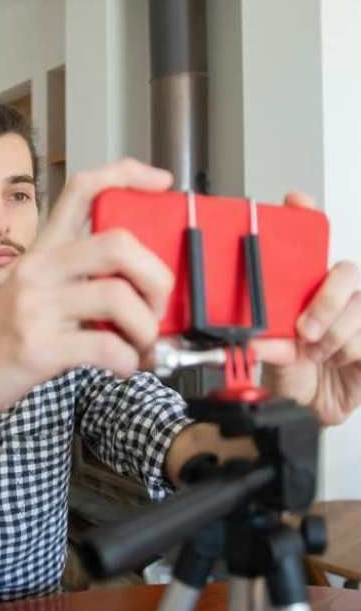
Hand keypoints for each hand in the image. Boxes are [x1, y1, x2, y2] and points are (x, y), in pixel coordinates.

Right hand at [0, 158, 176, 417]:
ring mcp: (35, 307)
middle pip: (117, 243)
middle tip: (157, 305)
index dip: (128, 175)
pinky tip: (123, 366)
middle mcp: (38, 270)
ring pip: (119, 297)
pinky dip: (130, 361)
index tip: (160, 184)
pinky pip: (105, 347)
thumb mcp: (36, 292)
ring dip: (146, 328)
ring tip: (140, 345)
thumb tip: (150, 288)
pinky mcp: (36, 347)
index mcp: (43, 251)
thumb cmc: (3, 336)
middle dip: (158, 277)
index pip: (83, 189)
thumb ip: (82, 281)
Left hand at [255, 192, 360, 425]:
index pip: (311, 241)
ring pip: (360, 308)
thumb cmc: (292, 376)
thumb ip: (269, 346)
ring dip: (335, 339)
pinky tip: (343, 361)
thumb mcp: (272, 360)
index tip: (295, 201)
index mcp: (305, 290)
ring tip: (321, 355)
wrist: (313, 410)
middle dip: (325, 303)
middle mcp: (338, 294)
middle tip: (305, 331)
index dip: (305, 215)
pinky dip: (353, 352)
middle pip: (347, 272)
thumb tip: (259, 340)